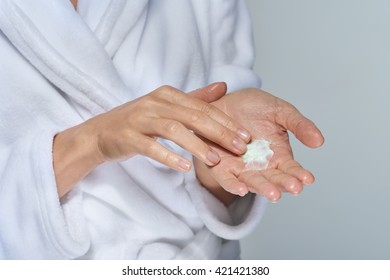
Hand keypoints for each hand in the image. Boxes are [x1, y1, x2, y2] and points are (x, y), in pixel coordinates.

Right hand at [53, 83, 250, 196]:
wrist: (100, 132)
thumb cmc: (139, 121)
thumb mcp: (167, 106)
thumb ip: (195, 98)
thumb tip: (224, 86)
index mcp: (167, 94)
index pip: (203, 107)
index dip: (226, 122)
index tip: (245, 136)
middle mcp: (154, 103)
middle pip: (193, 116)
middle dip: (219, 133)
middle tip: (239, 148)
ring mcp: (139, 119)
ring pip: (174, 130)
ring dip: (197, 145)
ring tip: (216, 161)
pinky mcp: (127, 137)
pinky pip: (151, 147)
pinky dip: (169, 157)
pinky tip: (184, 167)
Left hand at [194, 88, 323, 203]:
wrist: (225, 101)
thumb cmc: (254, 107)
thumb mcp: (281, 112)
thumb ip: (299, 125)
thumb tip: (319, 141)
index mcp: (278, 155)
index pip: (291, 169)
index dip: (299, 174)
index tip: (308, 178)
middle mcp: (260, 166)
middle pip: (274, 179)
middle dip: (284, 184)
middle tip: (295, 188)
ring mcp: (241, 168)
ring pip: (252, 182)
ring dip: (263, 188)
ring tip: (274, 193)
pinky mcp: (221, 166)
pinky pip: (226, 178)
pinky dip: (233, 185)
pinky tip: (241, 189)